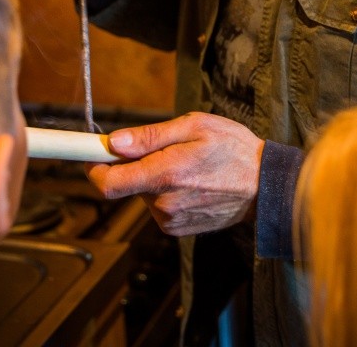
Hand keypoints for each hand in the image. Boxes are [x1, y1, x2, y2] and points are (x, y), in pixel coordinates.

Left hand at [87, 113, 264, 236]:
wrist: (265, 187)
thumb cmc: (233, 149)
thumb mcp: (195, 127)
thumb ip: (150, 136)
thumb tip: (114, 142)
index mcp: (165, 175)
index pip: (109, 183)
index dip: (93, 168)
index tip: (91, 154)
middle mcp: (164, 203)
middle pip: (128, 183)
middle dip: (138, 165)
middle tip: (168, 149)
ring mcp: (170, 219)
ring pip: (145, 193)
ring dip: (156, 179)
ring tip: (189, 167)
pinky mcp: (177, 229)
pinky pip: (159, 206)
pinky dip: (167, 193)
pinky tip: (193, 185)